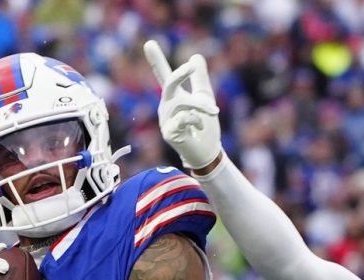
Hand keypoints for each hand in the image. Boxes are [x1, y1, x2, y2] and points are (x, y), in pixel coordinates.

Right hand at [144, 39, 222, 174]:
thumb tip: (196, 56)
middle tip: (191, 66)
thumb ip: (200, 78)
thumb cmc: (205, 126)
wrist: (208, 152)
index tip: (149, 43)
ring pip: (184, 102)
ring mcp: (165, 119)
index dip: (156, 60)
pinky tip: (198, 128)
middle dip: (181, 73)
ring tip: (213, 113)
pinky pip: (184, 117)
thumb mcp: (205, 97)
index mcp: (173, 96)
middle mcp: (166, 105)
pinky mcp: (168, 132)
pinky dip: (197, 120)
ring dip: (202, 107)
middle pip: (169, 83)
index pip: (163, 75)